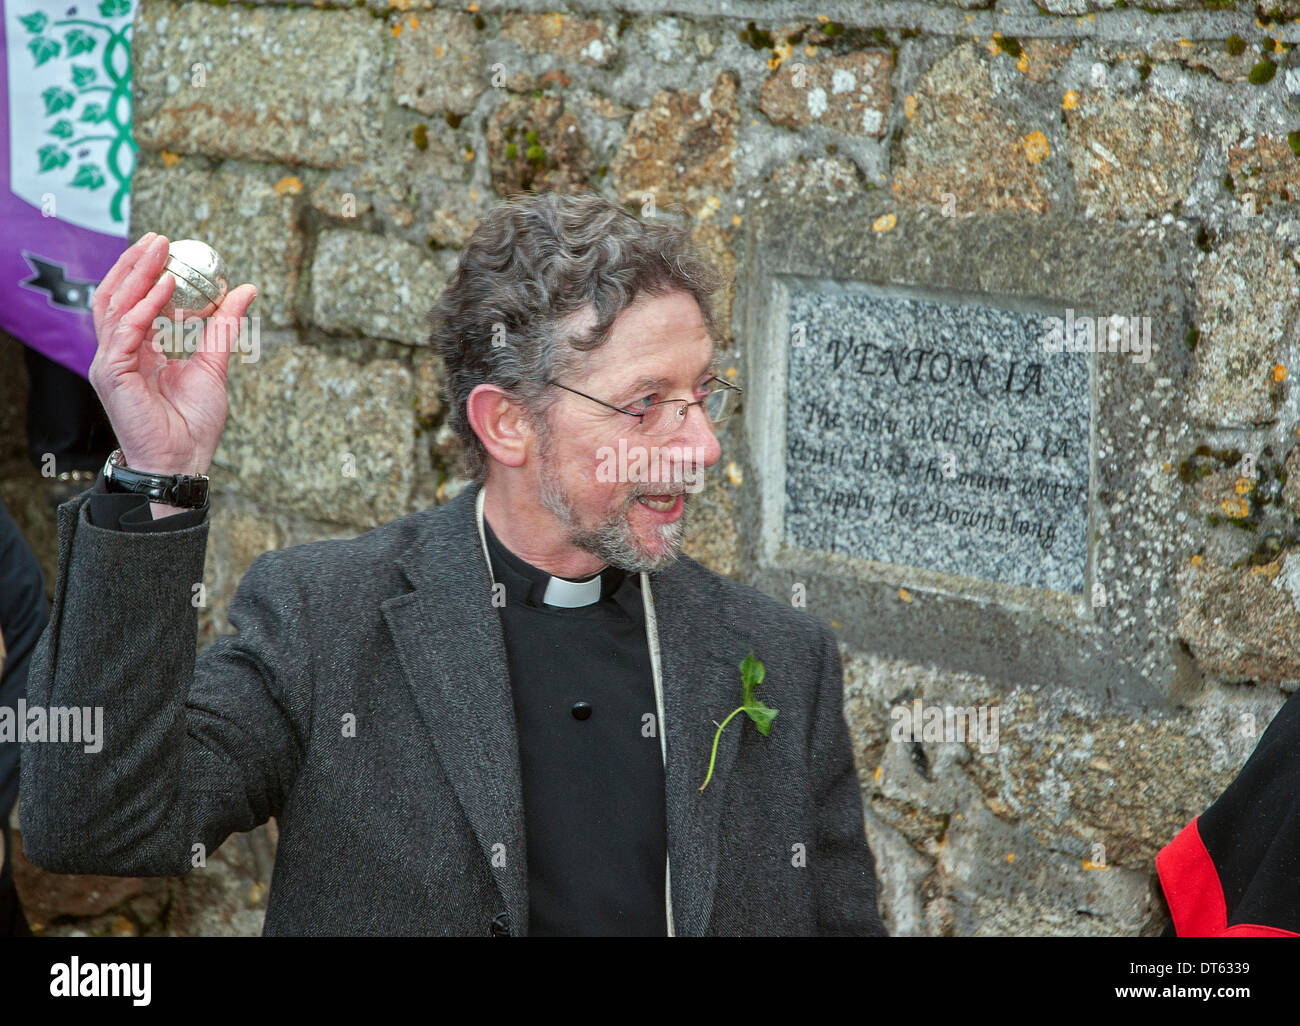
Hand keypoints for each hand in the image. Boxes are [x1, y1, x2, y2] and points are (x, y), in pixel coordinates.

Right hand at [89, 233, 255, 517]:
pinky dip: (143, 308)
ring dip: (137, 276)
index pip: (134, 301)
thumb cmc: (194, 422)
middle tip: (159, 238)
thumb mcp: (214, 363)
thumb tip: (245, 289)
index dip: (146, 272)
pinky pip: (125, 333)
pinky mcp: (112, 376)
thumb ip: (224, 326)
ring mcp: (112, 364)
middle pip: (118, 296)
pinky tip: (163, 289)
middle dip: (136, 264)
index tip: (168, 247)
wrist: (185, 460)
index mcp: (139, 351)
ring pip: (115, 307)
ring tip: (160, 253)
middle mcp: (120, 354)